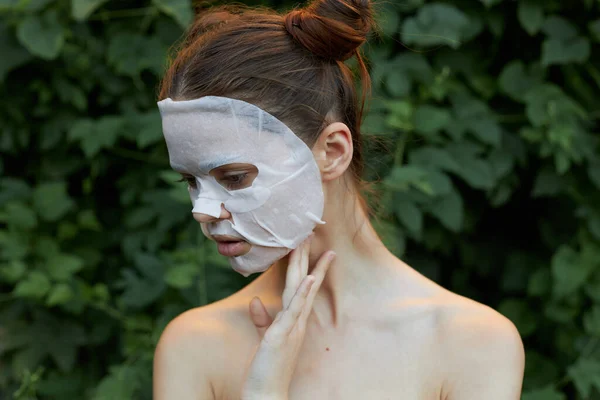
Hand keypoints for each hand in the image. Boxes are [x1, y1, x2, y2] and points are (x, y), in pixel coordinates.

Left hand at [240, 235, 334, 399]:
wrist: (267, 394)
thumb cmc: (268, 368)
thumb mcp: (266, 338)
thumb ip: (262, 319)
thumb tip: (256, 302)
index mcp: (293, 319)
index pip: (302, 287)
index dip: (308, 266)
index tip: (312, 247)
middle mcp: (297, 320)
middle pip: (302, 281)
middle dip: (306, 256)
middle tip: (309, 231)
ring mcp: (292, 327)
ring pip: (300, 289)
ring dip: (306, 265)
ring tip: (309, 243)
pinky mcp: (283, 335)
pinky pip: (295, 310)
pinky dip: (303, 293)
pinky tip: (308, 278)